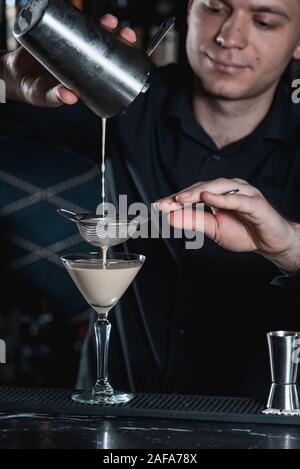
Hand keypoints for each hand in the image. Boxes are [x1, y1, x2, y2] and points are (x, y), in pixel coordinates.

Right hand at [3, 14, 136, 106]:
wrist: (13, 76)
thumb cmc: (33, 91)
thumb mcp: (45, 96)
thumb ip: (56, 97)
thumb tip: (71, 98)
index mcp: (84, 76)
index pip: (107, 67)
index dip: (120, 60)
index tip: (130, 54)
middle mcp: (80, 60)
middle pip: (104, 47)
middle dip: (117, 38)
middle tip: (124, 32)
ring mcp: (70, 46)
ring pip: (91, 33)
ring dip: (102, 26)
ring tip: (109, 21)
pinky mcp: (56, 34)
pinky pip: (70, 23)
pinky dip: (78, 17)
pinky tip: (85, 13)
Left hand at [155, 178, 299, 272]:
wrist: (271, 243)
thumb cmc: (245, 232)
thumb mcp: (214, 229)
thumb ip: (194, 221)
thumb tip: (170, 217)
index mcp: (219, 194)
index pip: (193, 193)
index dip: (175, 199)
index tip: (157, 205)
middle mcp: (230, 189)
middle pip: (202, 187)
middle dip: (182, 195)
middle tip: (164, 203)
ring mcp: (244, 193)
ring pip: (218, 188)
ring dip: (198, 192)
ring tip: (180, 199)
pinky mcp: (255, 203)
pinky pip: (237, 199)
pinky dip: (222, 198)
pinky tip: (207, 198)